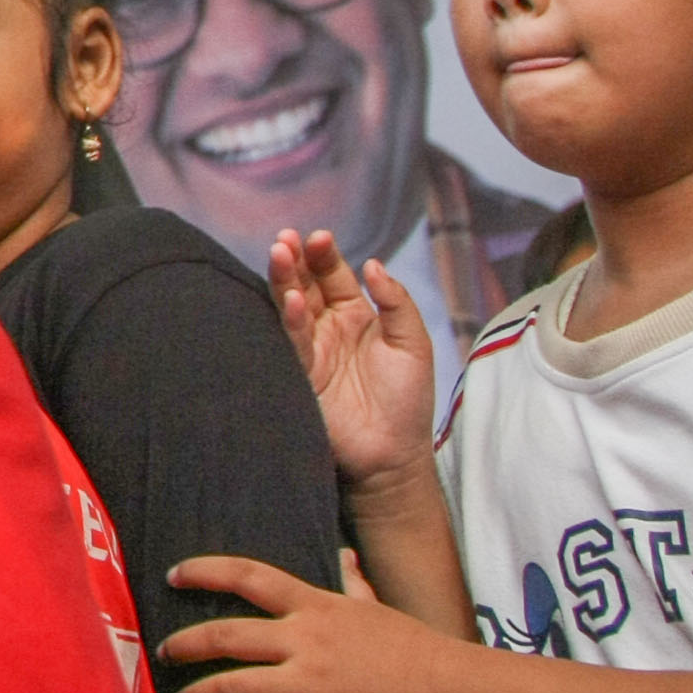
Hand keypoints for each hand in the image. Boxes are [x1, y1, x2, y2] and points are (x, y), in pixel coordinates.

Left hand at [162, 554, 462, 692]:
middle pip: (228, 636)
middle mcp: (305, 641)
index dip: (206, 571)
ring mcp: (312, 683)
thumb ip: (352, 583)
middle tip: (164, 651)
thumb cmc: (411, 646)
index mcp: (314, 606)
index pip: (248, 577)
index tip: (174, 574)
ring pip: (238, 688)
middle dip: (187, 644)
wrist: (448, 685)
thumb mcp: (374, 607)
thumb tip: (345, 556)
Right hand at [270, 228, 437, 486]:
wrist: (394, 455)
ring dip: (283, 279)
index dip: (325, 255)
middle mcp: (328, 326)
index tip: (318, 236)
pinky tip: (291, 300)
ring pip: (290, 305)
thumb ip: (396, 302)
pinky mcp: (299, 372)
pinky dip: (290, 318)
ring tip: (278, 253)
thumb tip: (372, 263)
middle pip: (305, 283)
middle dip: (294, 259)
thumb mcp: (414, 344)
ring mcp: (311, 348)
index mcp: (356, 314)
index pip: (333, 274)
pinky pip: (292, 340)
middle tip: (286, 238)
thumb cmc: (409, 401)